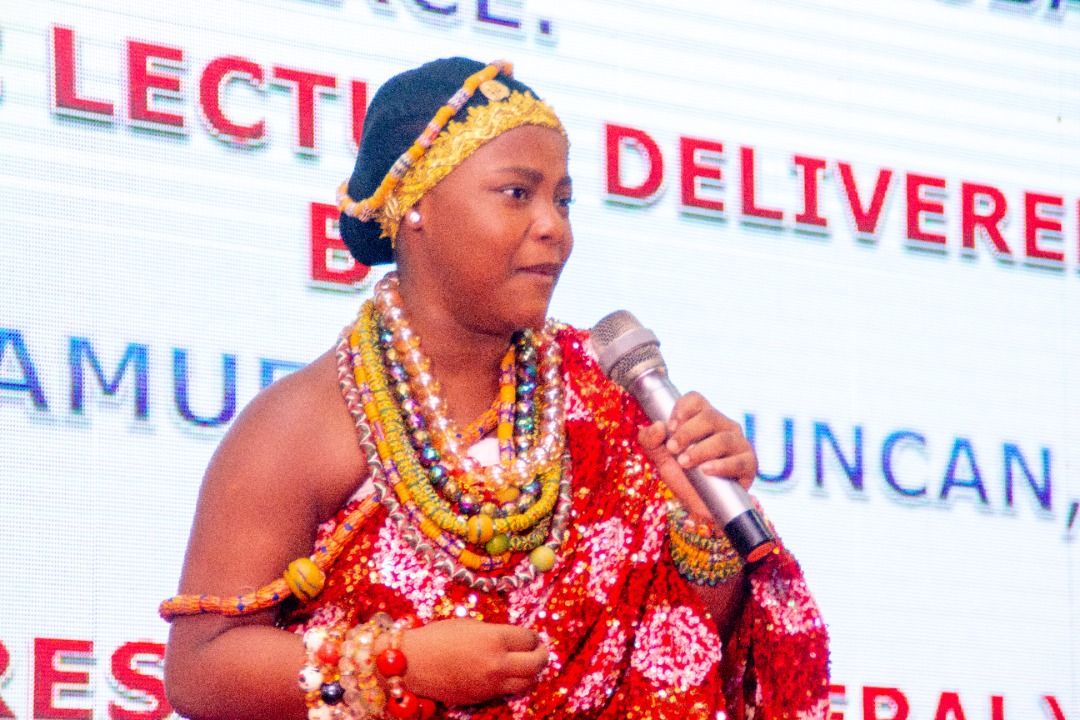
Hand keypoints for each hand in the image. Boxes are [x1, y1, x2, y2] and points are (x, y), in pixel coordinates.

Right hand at [399, 619, 548, 705]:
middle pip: (536, 663)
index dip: (532, 637)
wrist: (411, 664)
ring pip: (527, 682)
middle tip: (539, 650)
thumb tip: (512, 639)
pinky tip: (507, 673)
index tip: (530, 636)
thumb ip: (494, 632)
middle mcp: (497, 663)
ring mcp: (491, 683)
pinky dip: (513, 682)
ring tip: (527, 664)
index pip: (530, 639)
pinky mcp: (482, 697)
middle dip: (542, 655)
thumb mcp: (469, 625)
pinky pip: (507, 691)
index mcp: (495, 638)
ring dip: (531, 672)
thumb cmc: (436, 636)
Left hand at [637, 391, 757, 519]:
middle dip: (687, 433)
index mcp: (703, 419)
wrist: (700, 505)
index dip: (682, 409)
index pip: (696, 400)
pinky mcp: (749, 464)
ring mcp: (739, 444)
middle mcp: (724, 427)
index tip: (670, 427)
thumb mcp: (661, 458)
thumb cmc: (684, 475)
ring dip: (700, 450)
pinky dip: (721, 465)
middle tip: (672, 449)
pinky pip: (739, 461)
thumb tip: (658, 425)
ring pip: (723, 438)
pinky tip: (706, 470)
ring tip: (685, 463)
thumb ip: (650, 440)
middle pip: (709, 417)